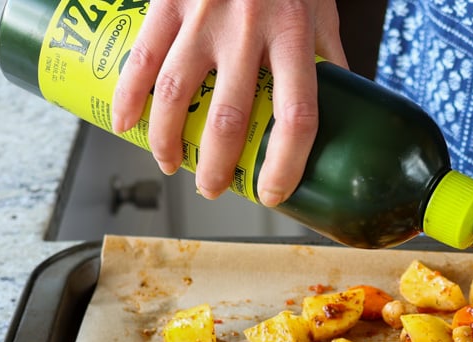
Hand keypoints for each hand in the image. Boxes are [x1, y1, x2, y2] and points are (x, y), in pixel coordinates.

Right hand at [111, 0, 346, 206]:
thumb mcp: (320, 12)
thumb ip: (327, 60)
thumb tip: (347, 113)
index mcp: (294, 35)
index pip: (298, 115)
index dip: (286, 163)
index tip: (273, 192)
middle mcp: (249, 28)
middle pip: (230, 116)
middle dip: (218, 165)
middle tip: (214, 189)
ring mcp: (203, 15)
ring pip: (177, 94)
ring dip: (170, 141)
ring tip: (172, 165)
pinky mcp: (167, 1)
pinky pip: (142, 57)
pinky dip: (128, 96)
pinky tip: (126, 125)